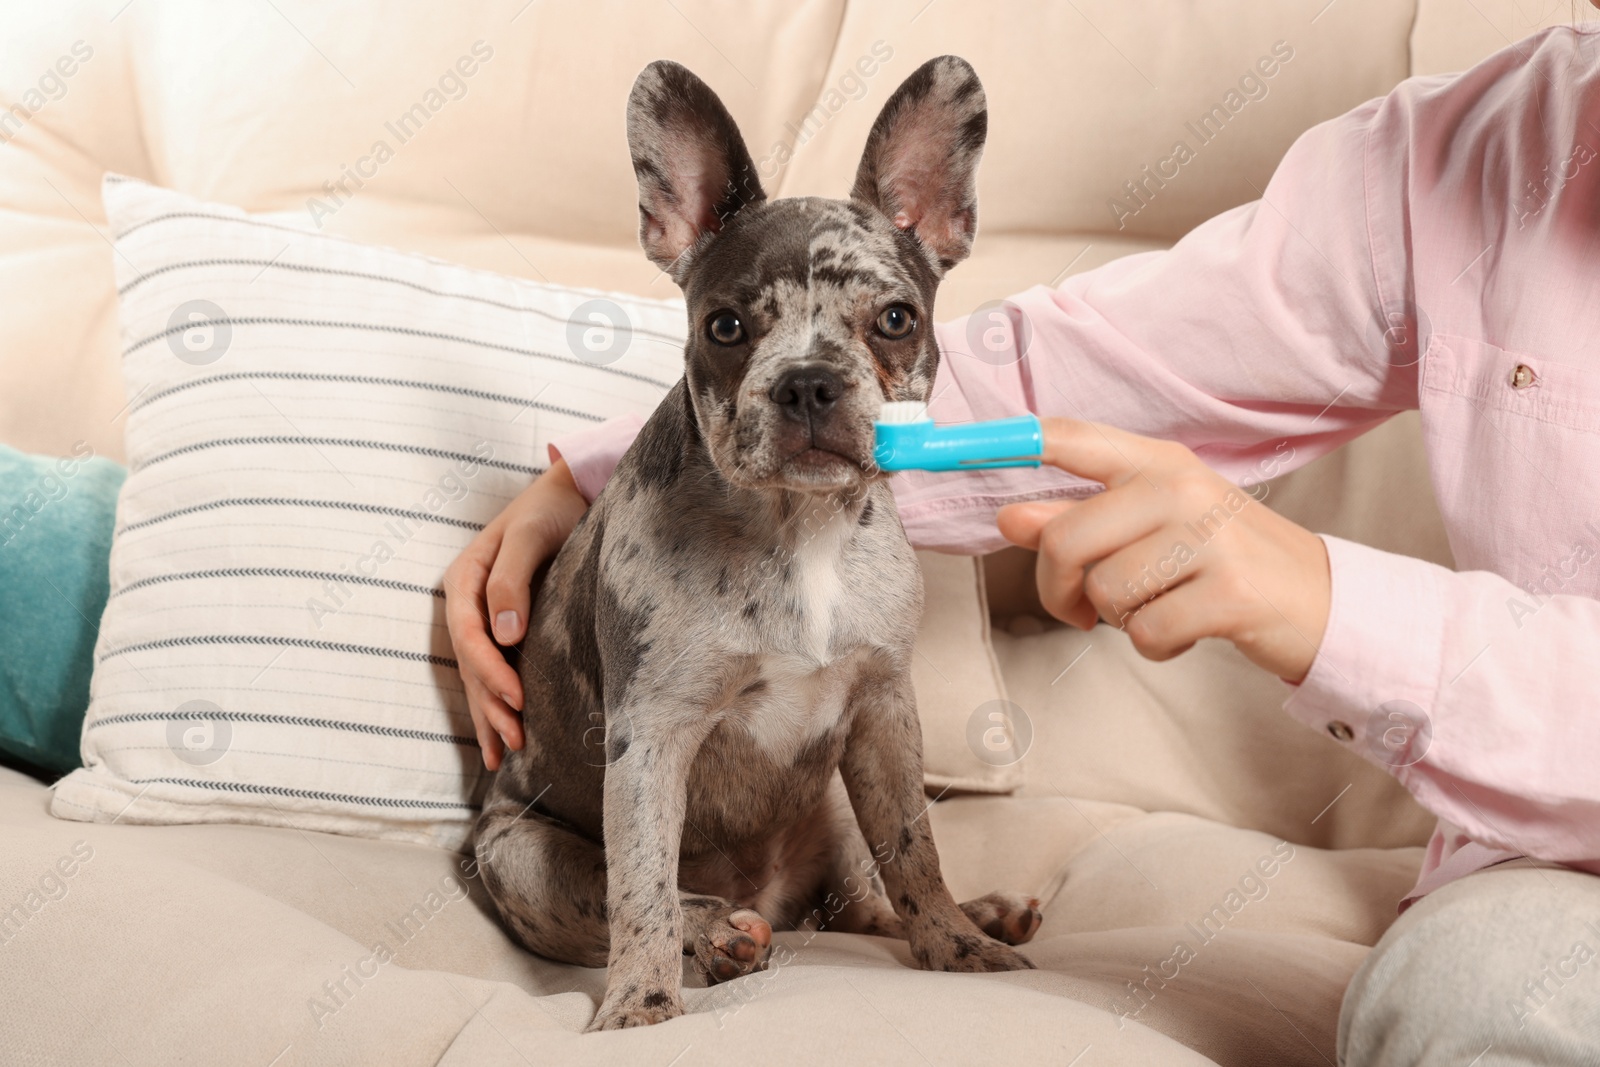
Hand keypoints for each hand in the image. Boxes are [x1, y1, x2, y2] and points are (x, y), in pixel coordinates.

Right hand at [443, 458, 587, 768]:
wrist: (572, 492)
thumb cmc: (551, 508)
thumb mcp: (530, 535)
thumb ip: (511, 579)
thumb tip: (503, 634)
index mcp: (465, 577)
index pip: (469, 634)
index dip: (489, 669)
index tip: (517, 698)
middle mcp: (469, 603)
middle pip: (472, 662)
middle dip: (491, 703)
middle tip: (518, 739)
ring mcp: (485, 618)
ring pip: (480, 675)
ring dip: (490, 715)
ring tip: (506, 755)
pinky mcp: (507, 629)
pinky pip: (495, 672)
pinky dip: (497, 705)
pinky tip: (503, 740)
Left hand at [996, 419, 1330, 681]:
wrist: (1322, 601)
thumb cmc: (1222, 560)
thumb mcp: (1153, 528)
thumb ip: (1079, 519)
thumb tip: (1008, 515)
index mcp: (1158, 462)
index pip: (1071, 438)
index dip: (1009, 442)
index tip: (947, 446)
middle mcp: (1181, 488)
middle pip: (1066, 538)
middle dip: (1059, 588)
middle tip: (1083, 608)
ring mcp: (1210, 538)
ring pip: (1105, 591)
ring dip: (1118, 618)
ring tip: (1158, 608)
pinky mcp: (1230, 593)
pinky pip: (1145, 632)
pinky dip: (1154, 646)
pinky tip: (1183, 632)